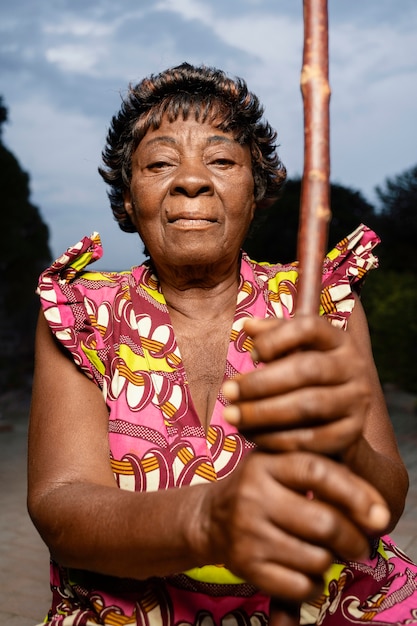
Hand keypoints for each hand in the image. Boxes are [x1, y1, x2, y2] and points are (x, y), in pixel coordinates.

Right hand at [202, 450, 388, 601]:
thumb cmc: (259, 486)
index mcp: (264, 462)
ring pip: (315, 558)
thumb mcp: (279, 464)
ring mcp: (246, 532)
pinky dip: (313, 585)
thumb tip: (375, 506)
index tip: (379, 513)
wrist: (208, 517)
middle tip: (361, 545)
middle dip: (353, 539)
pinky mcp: (244, 566)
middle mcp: (252, 494)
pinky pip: (299, 586)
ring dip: (331, 561)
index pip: (316, 472)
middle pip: (323, 522)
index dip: (354, 493)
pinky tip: (307, 571)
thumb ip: (320, 471)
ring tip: (326, 553)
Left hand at [222, 316, 370, 458]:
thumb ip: (272, 335)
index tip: (251, 355)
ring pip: (308, 405)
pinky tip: (252, 435)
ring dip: (263, 412)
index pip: (309, 327)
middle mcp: (354, 366)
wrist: (339, 420)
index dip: (276, 338)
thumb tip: (246, 325)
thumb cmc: (306, 377)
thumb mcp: (293, 351)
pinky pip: (313, 438)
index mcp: (337, 339)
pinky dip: (278, 438)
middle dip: (260, 382)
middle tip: (228, 392)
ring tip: (232, 416)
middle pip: (306, 369)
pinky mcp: (353, 433)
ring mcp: (357, 401)